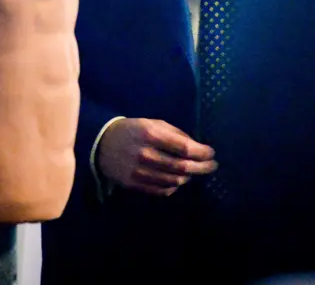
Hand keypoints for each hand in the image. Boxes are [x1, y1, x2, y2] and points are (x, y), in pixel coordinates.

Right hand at [96, 118, 216, 195]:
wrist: (102, 144)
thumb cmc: (132, 130)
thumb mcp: (151, 123)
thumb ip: (173, 133)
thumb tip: (196, 145)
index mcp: (151, 134)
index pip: (184, 147)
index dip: (202, 152)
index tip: (211, 153)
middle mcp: (146, 154)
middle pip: (182, 167)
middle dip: (202, 167)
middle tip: (212, 166)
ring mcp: (140, 172)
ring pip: (174, 180)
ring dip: (188, 176)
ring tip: (194, 171)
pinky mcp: (135, 185)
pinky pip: (162, 190)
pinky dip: (174, 186)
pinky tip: (178, 180)